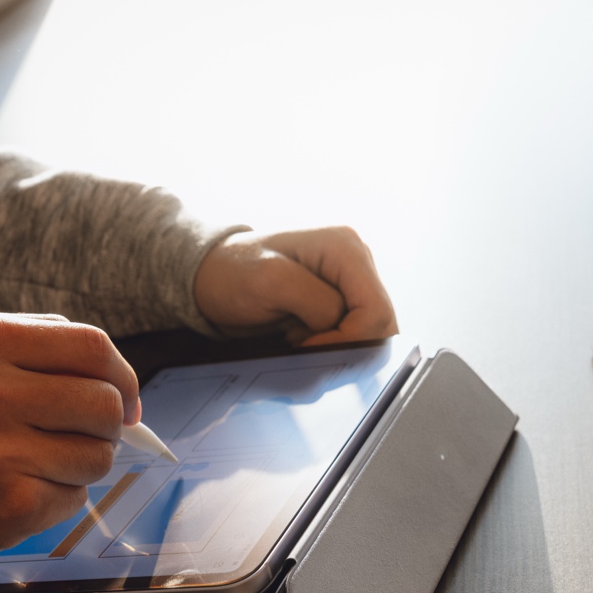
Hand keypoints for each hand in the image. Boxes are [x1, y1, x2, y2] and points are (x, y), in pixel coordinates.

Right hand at [0, 314, 138, 562]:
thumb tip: (113, 373)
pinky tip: (17, 487)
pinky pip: (75, 497)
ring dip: (82, 461)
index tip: (123, 393)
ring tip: (37, 459)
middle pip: (104, 403)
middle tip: (86, 430)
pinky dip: (57, 495)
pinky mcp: (10, 505)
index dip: (120, 373)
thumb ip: (34, 345)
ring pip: (98, 455)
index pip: (90, 346)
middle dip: (109, 421)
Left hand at [195, 228, 398, 345]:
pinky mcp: (339, 301)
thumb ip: (317, 304)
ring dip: (338, 344)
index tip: (308, 344)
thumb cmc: (232, 273)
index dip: (350, 338)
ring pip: (370, 332)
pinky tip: (303, 335)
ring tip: (300, 335)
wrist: (211, 278)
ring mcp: (349, 282)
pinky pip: (354, 333)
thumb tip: (343, 327)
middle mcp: (356, 262)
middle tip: (303, 342)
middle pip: (381, 323)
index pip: (376, 310)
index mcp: (346, 248)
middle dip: (346, 342)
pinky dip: (331, 343)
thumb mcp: (271, 283)